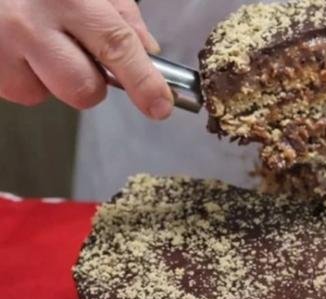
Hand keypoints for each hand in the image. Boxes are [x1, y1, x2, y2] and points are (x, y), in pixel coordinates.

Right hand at [0, 0, 173, 119]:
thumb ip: (121, 15)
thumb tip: (148, 53)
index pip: (116, 46)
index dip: (144, 81)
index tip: (160, 105)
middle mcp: (32, 22)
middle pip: (84, 88)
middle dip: (92, 83)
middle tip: (80, 55)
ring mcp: (2, 45)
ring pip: (50, 94)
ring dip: (56, 79)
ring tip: (42, 44)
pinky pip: (21, 91)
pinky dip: (27, 76)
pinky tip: (19, 47)